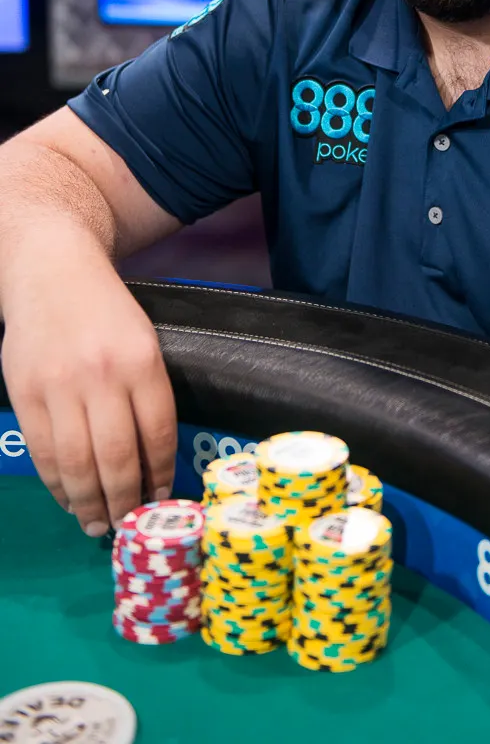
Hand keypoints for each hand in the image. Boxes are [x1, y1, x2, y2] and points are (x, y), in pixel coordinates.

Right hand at [1, 273, 176, 535]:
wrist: (53, 271)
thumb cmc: (106, 312)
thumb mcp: (143, 341)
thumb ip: (147, 393)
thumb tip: (152, 461)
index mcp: (142, 361)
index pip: (157, 433)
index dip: (159, 475)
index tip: (160, 499)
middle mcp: (101, 375)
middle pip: (116, 457)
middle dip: (124, 500)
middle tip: (128, 523)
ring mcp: (58, 386)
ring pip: (77, 463)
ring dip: (88, 503)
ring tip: (98, 523)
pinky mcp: (25, 393)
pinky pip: (43, 452)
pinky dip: (57, 483)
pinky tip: (69, 497)